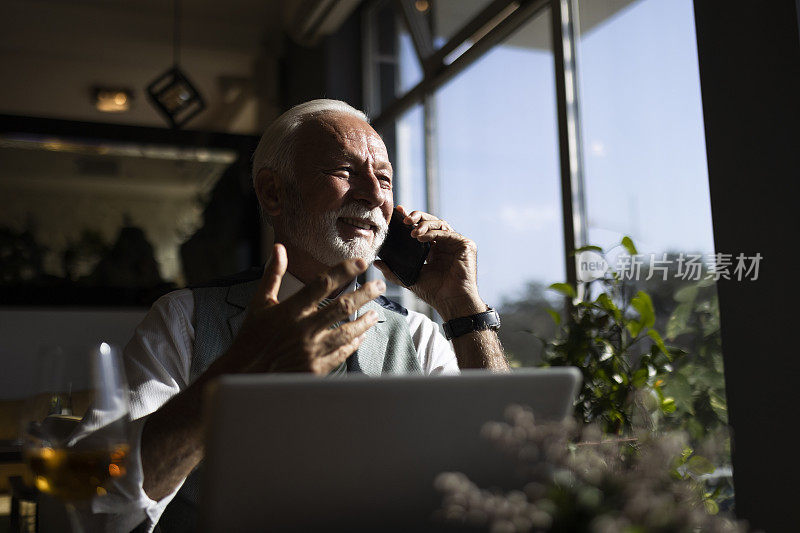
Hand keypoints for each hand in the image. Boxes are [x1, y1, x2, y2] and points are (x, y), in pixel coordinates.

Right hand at [228, 244, 385, 374]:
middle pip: (342, 306)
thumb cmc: (251, 337)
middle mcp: (303, 328)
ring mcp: (311, 350)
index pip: (322, 284)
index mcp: (290, 310)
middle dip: (365, 294)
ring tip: (375, 312)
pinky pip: (341, 354)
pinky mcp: (314, 368)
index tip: (361, 262)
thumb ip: (273, 275)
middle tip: (379, 285)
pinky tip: (361, 336)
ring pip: (347, 331)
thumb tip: (279, 248)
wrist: (243, 374)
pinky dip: (353, 343)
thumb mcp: (259, 303)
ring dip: (364, 321)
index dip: (344, 270)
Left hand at [373, 206, 484, 320]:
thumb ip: (393, 271)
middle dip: (417, 217)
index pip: (422, 229)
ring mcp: (456, 244)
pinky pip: (448, 233)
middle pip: (431, 222)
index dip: (411, 219)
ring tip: (412, 232)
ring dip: (424, 224)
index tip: (398, 212)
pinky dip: (434, 232)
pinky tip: (421, 236)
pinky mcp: (466, 245)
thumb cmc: (434, 293)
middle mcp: (445, 244)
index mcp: (434, 250)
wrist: (451, 302)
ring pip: (440, 224)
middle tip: (405, 219)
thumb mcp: (409, 279)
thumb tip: (376, 262)